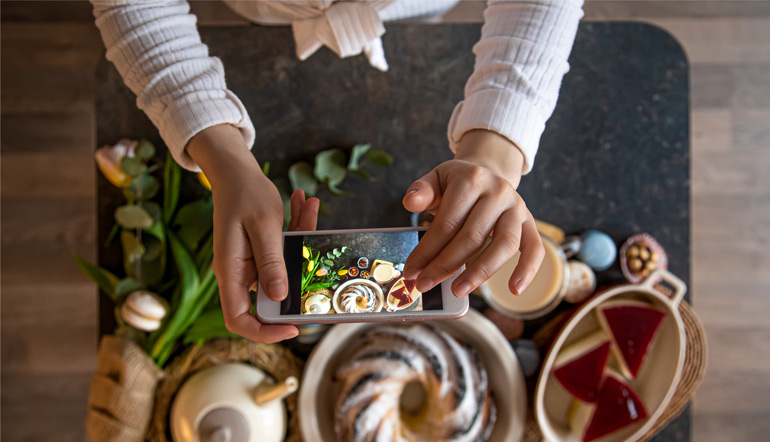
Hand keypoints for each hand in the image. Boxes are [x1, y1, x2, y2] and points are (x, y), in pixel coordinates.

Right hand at [188, 124, 318, 342]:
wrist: (235, 170)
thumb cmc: (244, 193)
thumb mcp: (262, 225)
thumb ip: (271, 261)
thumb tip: (279, 297)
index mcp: (231, 271)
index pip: (239, 319)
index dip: (264, 332)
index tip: (293, 328)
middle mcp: (240, 272)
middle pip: (270, 296)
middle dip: (298, 278)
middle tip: (314, 250)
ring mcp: (252, 263)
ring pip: (285, 269)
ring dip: (301, 242)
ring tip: (308, 206)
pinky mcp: (264, 252)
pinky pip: (285, 251)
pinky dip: (298, 231)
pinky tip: (305, 203)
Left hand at [402, 130, 544, 297]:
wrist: (487, 173)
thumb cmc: (456, 183)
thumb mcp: (435, 179)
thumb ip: (422, 190)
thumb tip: (410, 202)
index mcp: (471, 179)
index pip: (447, 222)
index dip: (427, 250)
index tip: (411, 271)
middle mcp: (498, 192)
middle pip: (472, 237)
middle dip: (445, 265)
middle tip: (424, 284)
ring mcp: (517, 208)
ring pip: (503, 245)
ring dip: (479, 273)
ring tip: (457, 291)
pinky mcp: (530, 223)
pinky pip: (535, 248)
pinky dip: (528, 270)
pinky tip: (515, 290)